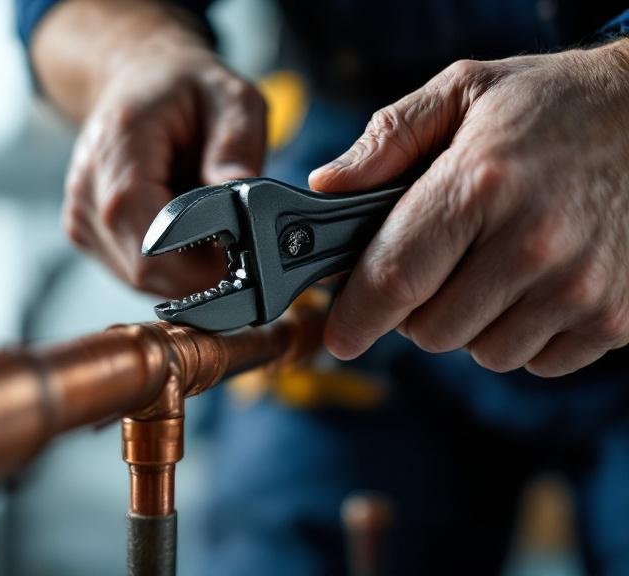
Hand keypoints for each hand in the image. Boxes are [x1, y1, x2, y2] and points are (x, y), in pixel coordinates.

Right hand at [64, 38, 265, 296]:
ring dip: (182, 268)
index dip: (197, 262)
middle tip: (233, 246)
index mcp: (120, 145)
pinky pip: (132, 272)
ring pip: (138, 278)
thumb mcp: (232, 101)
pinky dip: (166, 265)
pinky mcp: (84, 232)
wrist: (140, 79)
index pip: (147, 234)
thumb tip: (246, 210)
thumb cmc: (187, 89)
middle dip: (197, 271)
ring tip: (202, 227)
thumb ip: (237, 152)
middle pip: (143, 267)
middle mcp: (87, 185)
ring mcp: (80, 213)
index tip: (237, 256)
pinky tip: (180, 230)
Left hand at [309, 40, 628, 376]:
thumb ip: (388, 139)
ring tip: (492, 266)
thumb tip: (327, 187)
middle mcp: (533, 243)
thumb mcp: (464, 92)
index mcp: (481, 183)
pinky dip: (524, 334)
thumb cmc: (554, 104)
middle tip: (436, 265)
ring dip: (472, 322)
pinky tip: (535, 284)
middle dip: (416, 308)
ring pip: (483, 352)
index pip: (394, 278)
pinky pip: (538, 361)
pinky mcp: (617, 316)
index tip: (340, 334)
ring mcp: (581, 287)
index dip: (355, 316)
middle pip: (430, 330)